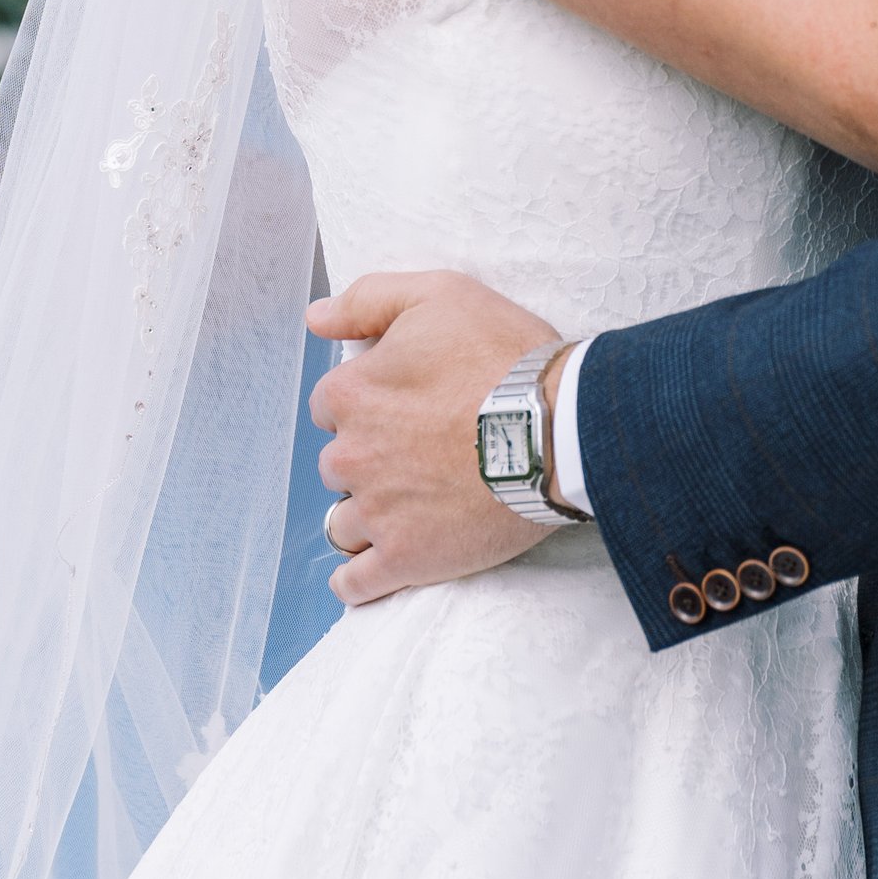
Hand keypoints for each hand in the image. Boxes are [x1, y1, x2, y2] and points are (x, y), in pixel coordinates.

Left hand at [308, 268, 564, 605]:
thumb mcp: (440, 294)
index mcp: (351, 394)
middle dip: (369, 460)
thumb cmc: (505, 356)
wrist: (562, 426)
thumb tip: (315, 316)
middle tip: (421, 454)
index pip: (331, 406)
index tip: (405, 406)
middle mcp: (351, 455)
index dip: (367, 403)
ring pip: (343, 523)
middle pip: (338, 464)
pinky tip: (378, 566)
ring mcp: (377, 512)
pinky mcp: (406, 558)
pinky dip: (361, 579)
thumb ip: (368, 299)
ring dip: (367, 516)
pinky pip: (356, 583)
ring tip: (413, 507)